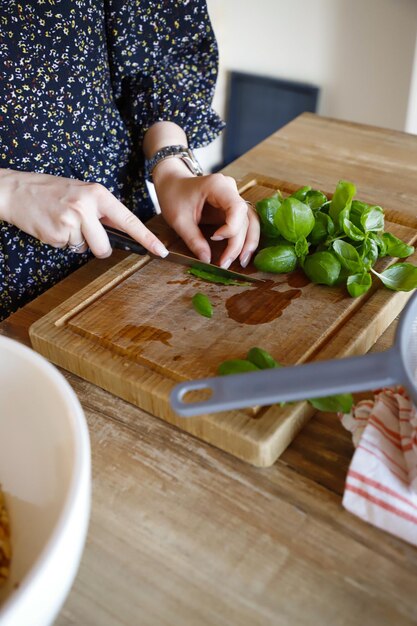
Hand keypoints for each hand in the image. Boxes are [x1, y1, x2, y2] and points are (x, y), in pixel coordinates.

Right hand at [0, 169, 168, 257]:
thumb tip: (121, 235)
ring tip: (63, 223)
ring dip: (77, 243)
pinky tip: (53, 225)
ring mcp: (72, 220)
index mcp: (98, 194)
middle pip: (106, 247)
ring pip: (86, 249)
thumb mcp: (82, 194)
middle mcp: (87, 206)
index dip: (146, 238)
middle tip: (82, 232)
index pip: (129, 220)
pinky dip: (61, 241)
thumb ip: (102, 212)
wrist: (17, 190)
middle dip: (97, 248)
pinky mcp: (57, 233)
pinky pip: (68, 248)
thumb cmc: (52, 192)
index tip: (160, 250)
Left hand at [153, 161, 259, 267]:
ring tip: (242, 262)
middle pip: (245, 219)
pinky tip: (241, 254)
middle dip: (237, 243)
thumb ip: (193, 239)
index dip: (231, 228)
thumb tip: (206, 259)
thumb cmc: (173, 195)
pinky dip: (245, 238)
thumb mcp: (179, 219)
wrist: (172, 183)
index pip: (237, 208)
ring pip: (250, 221)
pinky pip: (245, 223)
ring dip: (248, 242)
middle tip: (226, 263)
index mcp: (217, 186)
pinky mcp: (232, 208)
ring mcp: (234, 198)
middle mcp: (231, 190)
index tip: (214, 239)